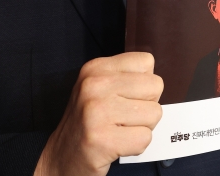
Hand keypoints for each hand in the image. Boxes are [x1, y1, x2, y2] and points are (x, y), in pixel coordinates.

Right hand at [34, 53, 163, 175]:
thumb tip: (158, 82)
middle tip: (123, 118)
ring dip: (142, 128)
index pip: (146, 62)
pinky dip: (136, 146)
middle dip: (146, 106)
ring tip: (119, 131)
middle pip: (155, 87)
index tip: (125, 98)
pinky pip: (145, 138)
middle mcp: (94, 85)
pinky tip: (117, 145)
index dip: (143, 85)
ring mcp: (96, 112)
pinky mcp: (102, 140)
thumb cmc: (89, 122)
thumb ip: (128, 78)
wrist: (60, 158)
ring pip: (154, 113)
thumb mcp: (101, 88)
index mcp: (96, 68)